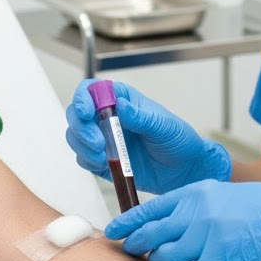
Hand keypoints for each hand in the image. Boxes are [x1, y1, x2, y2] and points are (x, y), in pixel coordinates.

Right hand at [65, 80, 230, 194]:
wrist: (184, 170)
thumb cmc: (178, 140)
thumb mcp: (164, 126)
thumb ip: (141, 117)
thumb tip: (121, 105)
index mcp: (123, 100)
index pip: (92, 90)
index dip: (83, 98)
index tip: (87, 112)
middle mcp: (109, 117)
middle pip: (77, 113)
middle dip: (80, 127)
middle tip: (97, 141)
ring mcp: (104, 139)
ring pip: (76, 136)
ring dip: (82, 145)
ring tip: (102, 155)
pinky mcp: (103, 161)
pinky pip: (83, 159)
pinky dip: (88, 161)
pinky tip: (104, 163)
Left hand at [104, 179, 260, 260]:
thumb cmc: (257, 206)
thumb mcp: (218, 192)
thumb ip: (189, 204)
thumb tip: (159, 220)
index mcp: (194, 193)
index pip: (148, 209)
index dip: (126, 224)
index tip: (112, 233)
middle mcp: (196, 213)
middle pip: (149, 235)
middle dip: (136, 247)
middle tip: (133, 253)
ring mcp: (206, 238)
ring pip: (161, 258)